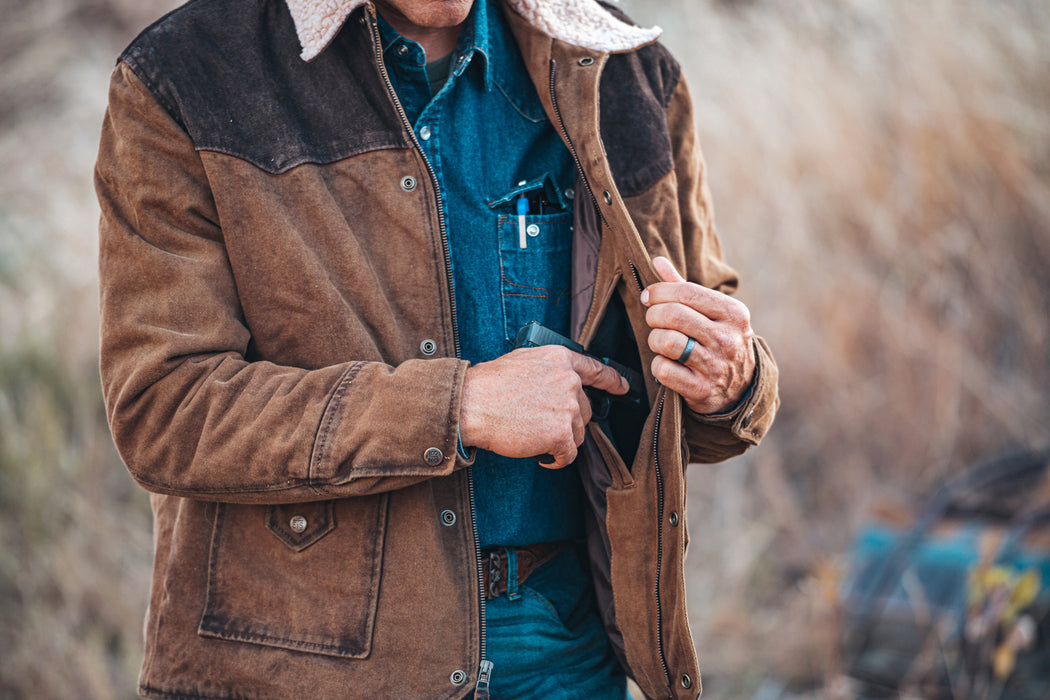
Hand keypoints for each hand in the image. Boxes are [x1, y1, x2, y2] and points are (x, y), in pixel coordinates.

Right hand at [459, 346, 628, 468]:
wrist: (472, 403)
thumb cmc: (489, 385)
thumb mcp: (524, 361)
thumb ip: (549, 371)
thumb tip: (562, 386)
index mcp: (561, 359)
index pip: (596, 369)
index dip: (612, 380)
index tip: (622, 387)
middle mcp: (570, 381)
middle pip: (584, 410)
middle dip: (567, 422)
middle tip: (540, 424)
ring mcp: (568, 407)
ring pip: (578, 434)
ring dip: (560, 440)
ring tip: (534, 436)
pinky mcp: (561, 433)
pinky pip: (568, 454)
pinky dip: (556, 459)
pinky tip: (540, 455)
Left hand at [641, 256, 755, 413]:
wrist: (740, 388)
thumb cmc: (719, 340)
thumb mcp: (712, 312)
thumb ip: (684, 287)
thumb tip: (657, 261)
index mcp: (733, 313)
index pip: (686, 292)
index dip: (659, 292)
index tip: (649, 297)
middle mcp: (727, 339)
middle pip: (672, 315)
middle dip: (653, 315)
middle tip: (653, 320)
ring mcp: (715, 366)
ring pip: (666, 342)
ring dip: (655, 340)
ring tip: (661, 341)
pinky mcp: (701, 390)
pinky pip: (663, 370)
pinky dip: (658, 365)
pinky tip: (667, 363)